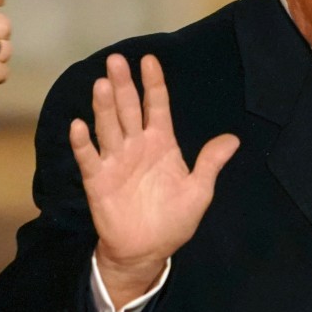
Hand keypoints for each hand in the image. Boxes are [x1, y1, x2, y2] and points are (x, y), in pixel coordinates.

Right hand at [70, 54, 239, 308]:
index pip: (157, 106)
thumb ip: (210, 163)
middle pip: (129, 109)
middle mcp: (136, 145)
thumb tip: (233, 139)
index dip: (154, 84)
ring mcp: (116, 161)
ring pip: (109, 127)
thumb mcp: (199, 191)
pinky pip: (89, 158)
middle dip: (124, 85)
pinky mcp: (98, 180)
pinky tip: (79, 126)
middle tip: (117, 60)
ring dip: (104, 106)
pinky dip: (82, 143)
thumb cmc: (174, 219)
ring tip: (101, 84)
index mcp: (161, 143)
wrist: (148, 250)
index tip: (151, 60)